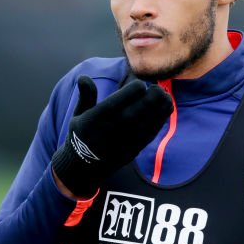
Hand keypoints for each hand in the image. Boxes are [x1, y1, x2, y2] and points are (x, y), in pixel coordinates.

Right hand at [51, 75, 172, 197]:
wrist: (84, 166)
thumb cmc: (81, 135)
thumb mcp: (78, 114)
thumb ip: (86, 95)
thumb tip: (83, 77)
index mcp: (101, 115)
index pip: (127, 95)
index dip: (136, 87)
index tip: (139, 84)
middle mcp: (116, 126)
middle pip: (144, 105)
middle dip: (154, 94)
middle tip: (157, 88)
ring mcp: (128, 138)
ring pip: (152, 118)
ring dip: (162, 105)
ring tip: (165, 97)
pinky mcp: (136, 147)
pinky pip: (153, 130)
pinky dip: (161, 118)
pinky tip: (165, 110)